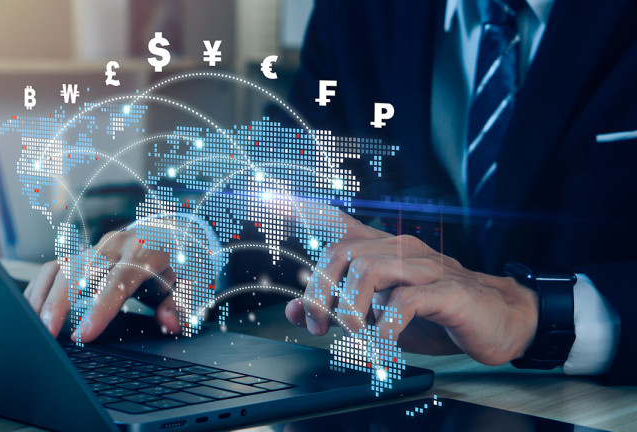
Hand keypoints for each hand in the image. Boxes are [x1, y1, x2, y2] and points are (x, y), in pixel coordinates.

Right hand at [24, 230, 180, 341]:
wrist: (173, 233)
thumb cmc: (181, 261)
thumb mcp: (194, 281)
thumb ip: (182, 303)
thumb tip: (169, 321)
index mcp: (145, 251)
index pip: (118, 280)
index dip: (99, 308)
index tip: (83, 335)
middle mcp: (116, 246)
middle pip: (79, 270)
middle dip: (58, 302)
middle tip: (46, 333)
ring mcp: (96, 248)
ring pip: (61, 268)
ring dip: (42, 297)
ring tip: (33, 328)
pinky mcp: (83, 255)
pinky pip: (54, 269)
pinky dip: (40, 291)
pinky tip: (32, 314)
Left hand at [284, 211, 538, 365]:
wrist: (499, 321)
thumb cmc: (435, 316)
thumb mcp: (378, 316)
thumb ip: (337, 308)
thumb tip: (294, 309)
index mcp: (382, 250)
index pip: (339, 224)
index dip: (304, 212)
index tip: (273, 201)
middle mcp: (400, 250)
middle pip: (342, 252)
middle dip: (320, 292)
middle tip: (318, 326)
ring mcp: (425, 267)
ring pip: (369, 269)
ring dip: (350, 307)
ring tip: (353, 334)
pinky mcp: (448, 291)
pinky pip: (405, 301)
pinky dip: (386, 325)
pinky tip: (384, 342)